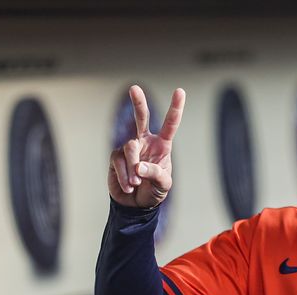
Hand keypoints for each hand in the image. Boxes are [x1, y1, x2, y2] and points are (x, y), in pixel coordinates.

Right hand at [108, 85, 184, 208]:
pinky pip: (119, 161)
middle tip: (134, 88)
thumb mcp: (163, 185)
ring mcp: (129, 148)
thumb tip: (139, 167)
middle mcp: (145, 142)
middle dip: (138, 103)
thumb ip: (155, 174)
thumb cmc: (154, 191)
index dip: (175, 108)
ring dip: (133, 168)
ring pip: (130, 147)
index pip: (170, 125)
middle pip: (141, 118)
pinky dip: (124, 176)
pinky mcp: (116, 157)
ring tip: (136, 183)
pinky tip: (128, 186)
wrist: (136, 205)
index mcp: (162, 146)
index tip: (180, 91)